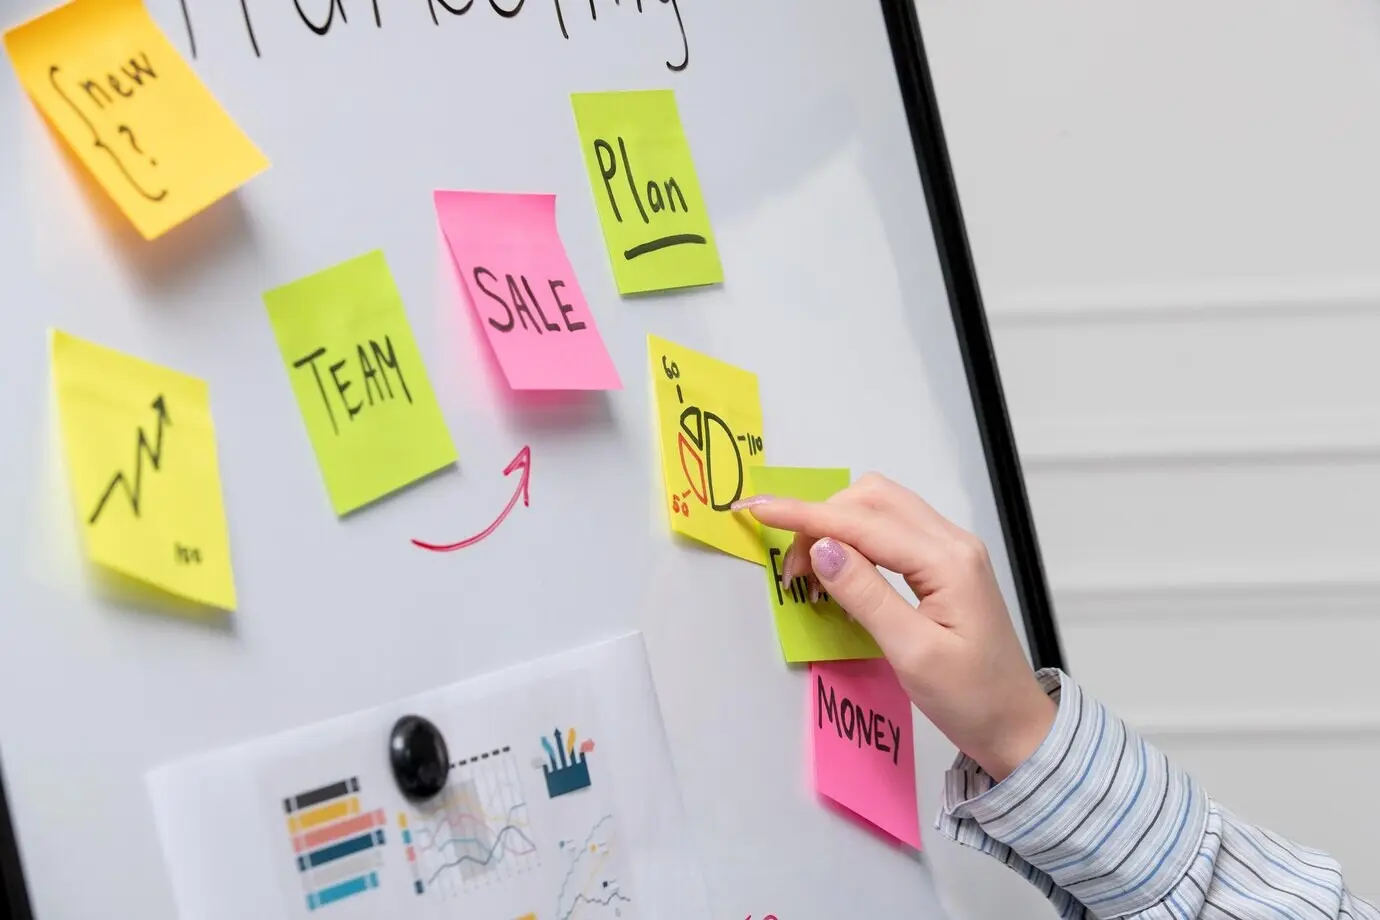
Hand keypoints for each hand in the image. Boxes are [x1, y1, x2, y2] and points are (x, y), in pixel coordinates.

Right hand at [734, 474, 1055, 780]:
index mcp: (948, 561)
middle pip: (873, 499)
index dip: (806, 514)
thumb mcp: (912, 653)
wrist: (1016, 725)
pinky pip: (892, 530)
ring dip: (837, 526)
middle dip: (821, 519)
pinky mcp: (945, 565)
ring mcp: (952, 550)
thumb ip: (866, 595)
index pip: (864, 522)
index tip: (759, 509)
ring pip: (881, 508)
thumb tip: (821, 549)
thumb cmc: (970, 699)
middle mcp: (953, 543)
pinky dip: (857, 539)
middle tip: (793, 572)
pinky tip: (841, 570)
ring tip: (811, 572)